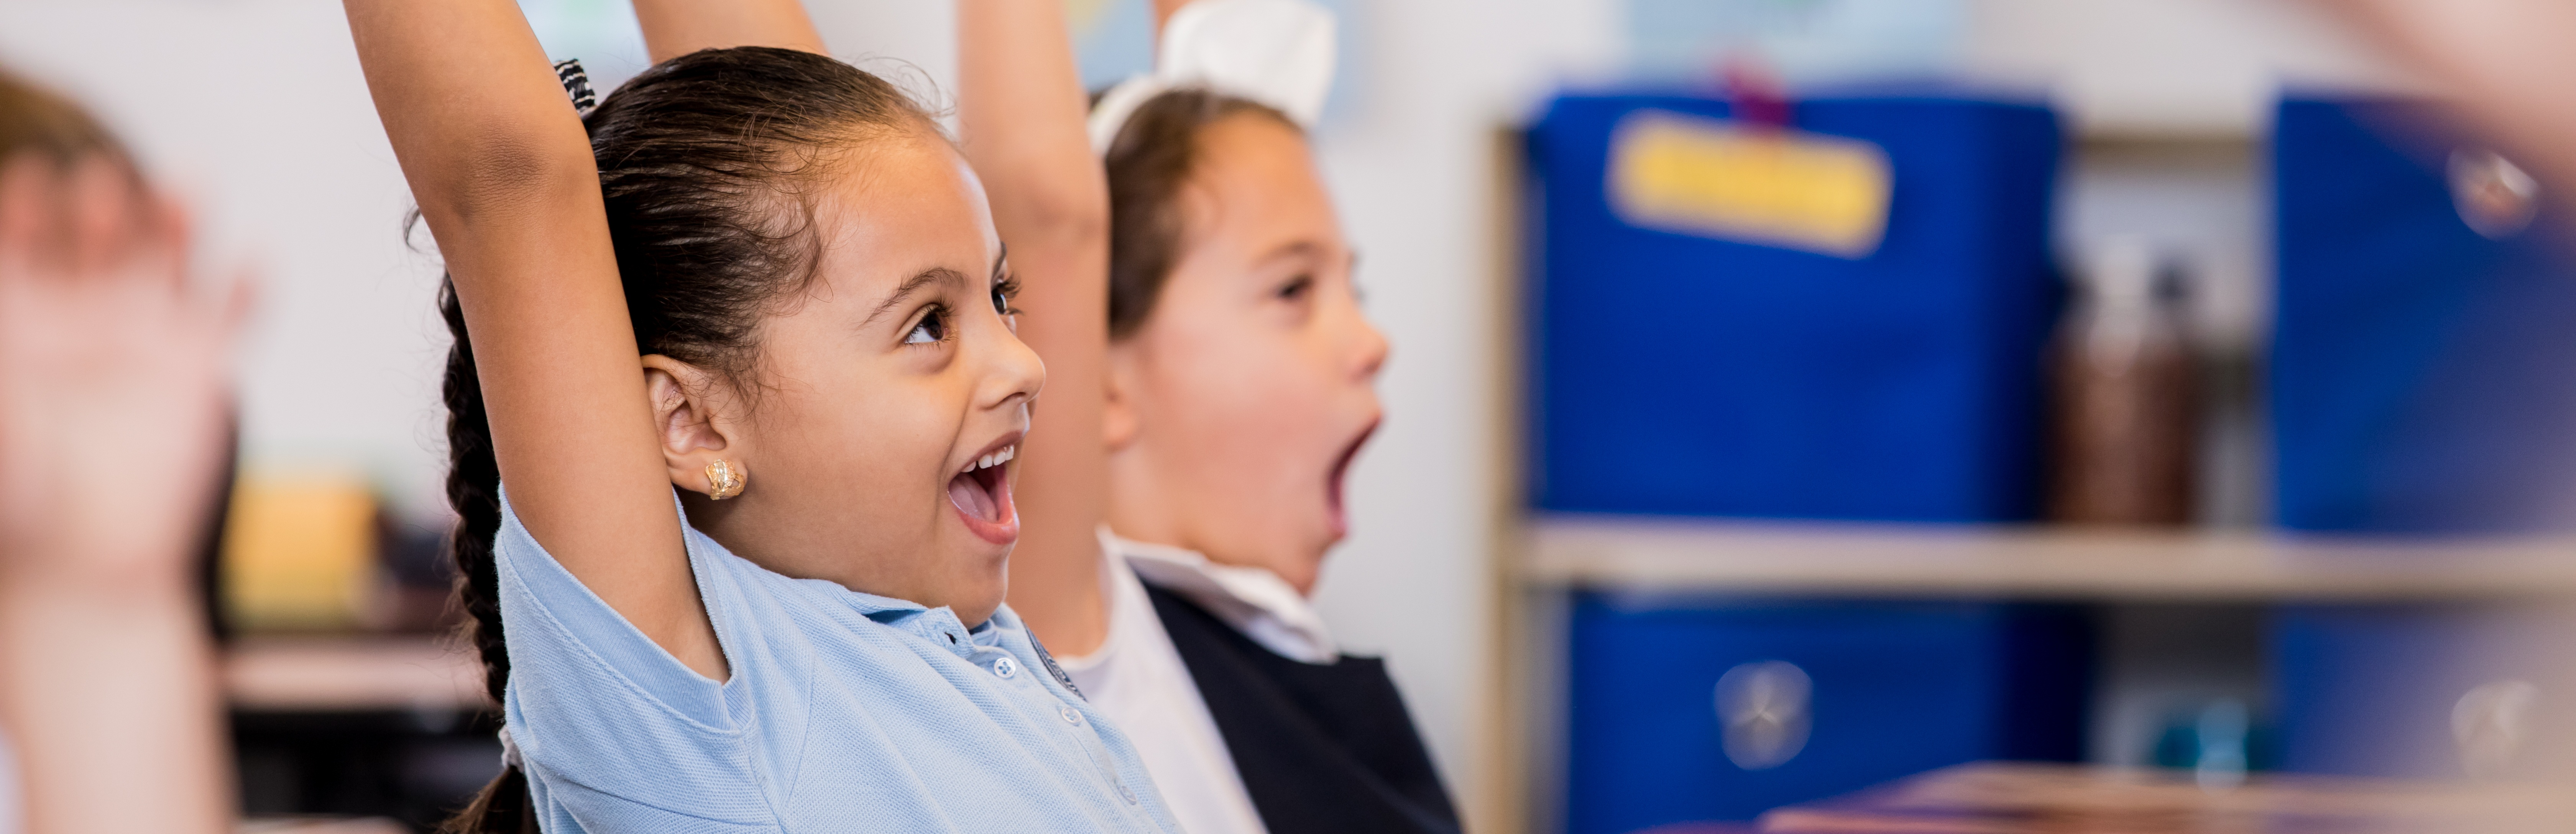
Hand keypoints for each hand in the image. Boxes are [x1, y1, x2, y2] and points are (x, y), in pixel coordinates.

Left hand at [0, 154, 247, 582]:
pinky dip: (247, 286)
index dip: (24, 210)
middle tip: (101, 182)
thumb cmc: (17, 502)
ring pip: (170, 261)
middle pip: (99, 241)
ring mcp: (147, 343)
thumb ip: (0, 347)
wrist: (86, 566)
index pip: (23, 247)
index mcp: (22, 327)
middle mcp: (85, 323)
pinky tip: (252, 256)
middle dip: (102, 207)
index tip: (29, 180)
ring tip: (187, 181)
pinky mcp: (201, 372)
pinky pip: (233, 316)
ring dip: (178, 221)